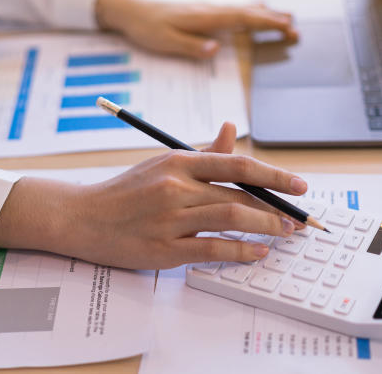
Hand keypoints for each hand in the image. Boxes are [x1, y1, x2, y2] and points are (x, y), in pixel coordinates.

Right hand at [0, 123, 307, 268]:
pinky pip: (212, 248)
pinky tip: (257, 252)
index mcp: (178, 162)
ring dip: (265, 227)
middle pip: (240, 194)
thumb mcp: (163, 163)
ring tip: (283, 233)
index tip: (299, 185)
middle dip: (276, 208)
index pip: (237, 163)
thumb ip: (203, 152)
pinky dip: (240, 251)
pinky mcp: (163, 248)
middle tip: (298, 219)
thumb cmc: (126, 191)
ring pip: (231, 219)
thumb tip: (233, 129)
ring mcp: (170, 219)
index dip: (274, 174)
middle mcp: (176, 187)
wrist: (82, 217)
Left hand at [94, 0, 298, 58]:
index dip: (264, 22)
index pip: (240, 18)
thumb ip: (191, 46)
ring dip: (265, 15)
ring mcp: (208, 8)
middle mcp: (209, 9)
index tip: (285, 26)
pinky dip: (251, 11)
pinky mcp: (204, 11)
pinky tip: (259, 9)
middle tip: (296, 28)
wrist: (131, 9)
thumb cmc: (147, 27)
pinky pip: (234, 9)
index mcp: (203, 17)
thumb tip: (215, 49)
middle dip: (272, 20)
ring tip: (288, 18)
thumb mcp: (165, 41)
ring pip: (242, 9)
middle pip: (247, 13)